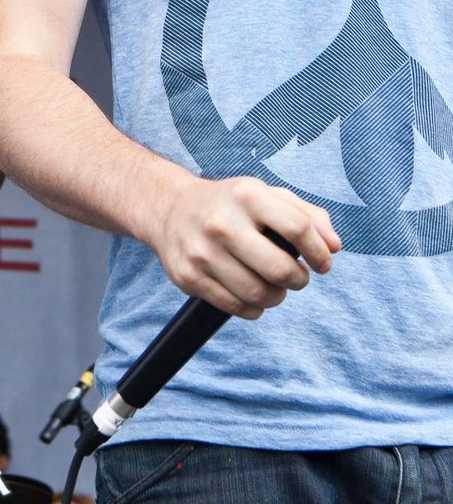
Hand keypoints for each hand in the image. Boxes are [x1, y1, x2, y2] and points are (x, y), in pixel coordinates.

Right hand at [147, 174, 340, 318]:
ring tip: (271, 284)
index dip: (319, 252)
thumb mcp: (267, 195)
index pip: (298, 229)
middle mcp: (221, 222)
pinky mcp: (188, 277)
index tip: (322, 262)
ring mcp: (202, 252)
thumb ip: (308, 215)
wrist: (169, 209)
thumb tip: (335, 247)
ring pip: (260, 295)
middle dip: (298, 279)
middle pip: (281, 270)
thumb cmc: (229, 204)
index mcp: (245, 195)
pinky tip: (248, 291)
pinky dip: (253, 307)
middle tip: (294, 276)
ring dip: (276, 296)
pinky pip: (237, 308)